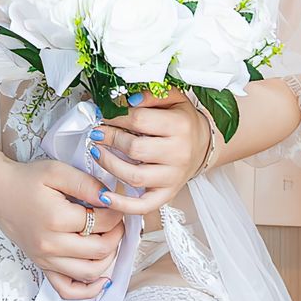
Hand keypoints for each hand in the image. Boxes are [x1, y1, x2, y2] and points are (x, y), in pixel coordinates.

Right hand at [0, 154, 125, 300]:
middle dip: (116, 234)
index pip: (102, 222)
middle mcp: (51, 245)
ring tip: (108, 239)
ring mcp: (46, 260)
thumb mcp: (56, 171)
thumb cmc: (26, 181)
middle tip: (116, 220)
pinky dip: (88, 290)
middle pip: (100, 250)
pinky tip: (102, 279)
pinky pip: (67, 289)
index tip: (115, 204)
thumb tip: (111, 199)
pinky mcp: (43, 267)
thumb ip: (86, 184)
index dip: (116, 213)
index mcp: (56, 219)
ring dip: (108, 257)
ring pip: (90, 272)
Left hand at [92, 88, 213, 216]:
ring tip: (97, 152)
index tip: (104, 115)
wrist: (202, 144)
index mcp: (180, 126)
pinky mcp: (167, 194)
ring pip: (134, 176)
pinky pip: (143, 206)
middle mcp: (179, 153)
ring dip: (109, 164)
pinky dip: (121, 204)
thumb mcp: (173, 99)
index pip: (139, 120)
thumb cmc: (183, 122)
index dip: (115, 117)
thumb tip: (127, 100)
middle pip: (134, 148)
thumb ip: (151, 95)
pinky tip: (104, 196)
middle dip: (110, 138)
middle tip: (98, 132)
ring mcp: (173, 177)